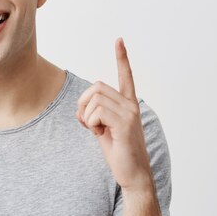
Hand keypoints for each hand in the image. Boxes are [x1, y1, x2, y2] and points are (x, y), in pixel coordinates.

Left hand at [76, 38, 152, 191]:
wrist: (133, 175)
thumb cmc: (118, 152)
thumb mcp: (104, 129)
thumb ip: (97, 113)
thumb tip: (83, 107)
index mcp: (128, 104)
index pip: (125, 76)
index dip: (122, 58)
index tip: (119, 40)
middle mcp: (131, 105)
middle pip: (96, 87)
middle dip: (83, 104)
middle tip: (88, 123)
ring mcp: (129, 113)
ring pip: (94, 100)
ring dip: (87, 117)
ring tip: (97, 131)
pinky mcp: (125, 123)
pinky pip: (97, 112)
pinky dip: (90, 124)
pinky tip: (100, 135)